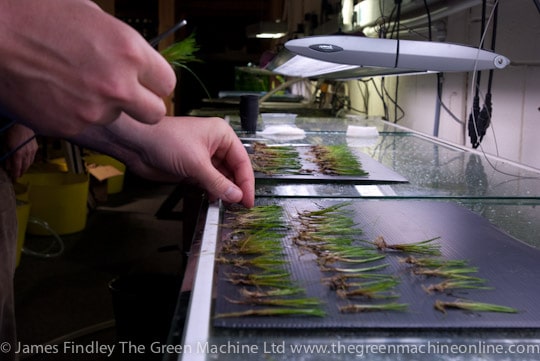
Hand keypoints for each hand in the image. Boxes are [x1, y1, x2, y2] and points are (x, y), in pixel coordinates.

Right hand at [0, 0, 175, 136]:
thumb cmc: (35, 14)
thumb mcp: (92, 17)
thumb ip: (123, 45)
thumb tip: (137, 61)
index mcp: (130, 52)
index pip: (167, 83)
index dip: (155, 82)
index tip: (147, 82)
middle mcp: (118, 85)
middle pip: (154, 113)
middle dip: (143, 105)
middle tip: (125, 94)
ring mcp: (94, 110)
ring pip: (117, 119)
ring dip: (105, 107)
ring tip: (77, 84)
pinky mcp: (70, 126)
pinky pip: (87, 125)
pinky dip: (77, 114)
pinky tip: (58, 93)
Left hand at [4, 123, 37, 180]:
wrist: (21, 124)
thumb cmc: (12, 133)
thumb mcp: (5, 145)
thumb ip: (7, 157)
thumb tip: (8, 167)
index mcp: (18, 154)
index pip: (17, 168)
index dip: (16, 174)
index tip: (14, 179)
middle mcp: (27, 153)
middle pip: (25, 167)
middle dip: (21, 172)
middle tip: (18, 175)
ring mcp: (32, 151)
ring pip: (30, 163)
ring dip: (26, 167)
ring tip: (22, 170)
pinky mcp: (35, 147)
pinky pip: (33, 157)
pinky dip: (29, 161)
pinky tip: (26, 161)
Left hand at [126, 116, 254, 207]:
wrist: (137, 144)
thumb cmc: (164, 140)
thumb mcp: (196, 164)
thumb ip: (218, 182)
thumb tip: (236, 196)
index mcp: (222, 135)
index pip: (242, 161)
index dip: (246, 182)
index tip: (248, 199)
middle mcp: (215, 144)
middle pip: (234, 170)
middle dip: (236, 187)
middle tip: (240, 205)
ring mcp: (203, 157)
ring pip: (221, 177)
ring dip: (223, 191)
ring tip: (226, 204)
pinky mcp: (192, 168)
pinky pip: (208, 182)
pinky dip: (211, 191)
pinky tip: (212, 200)